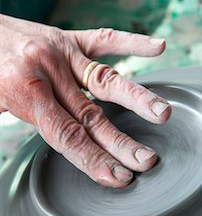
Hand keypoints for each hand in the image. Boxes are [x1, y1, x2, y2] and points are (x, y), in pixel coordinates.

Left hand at [0, 15, 171, 186]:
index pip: (67, 135)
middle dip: (121, 143)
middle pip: (92, 115)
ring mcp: (62, 51)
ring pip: (105, 79)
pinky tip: (158, 48)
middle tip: (146, 161)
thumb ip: (26, 125)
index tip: (118, 177)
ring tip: (162, 114)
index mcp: (25, 89)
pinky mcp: (69, 38)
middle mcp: (48, 70)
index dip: (94, 159)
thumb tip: (59, 150)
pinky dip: (132, 44)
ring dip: (136, 99)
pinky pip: (104, 39)